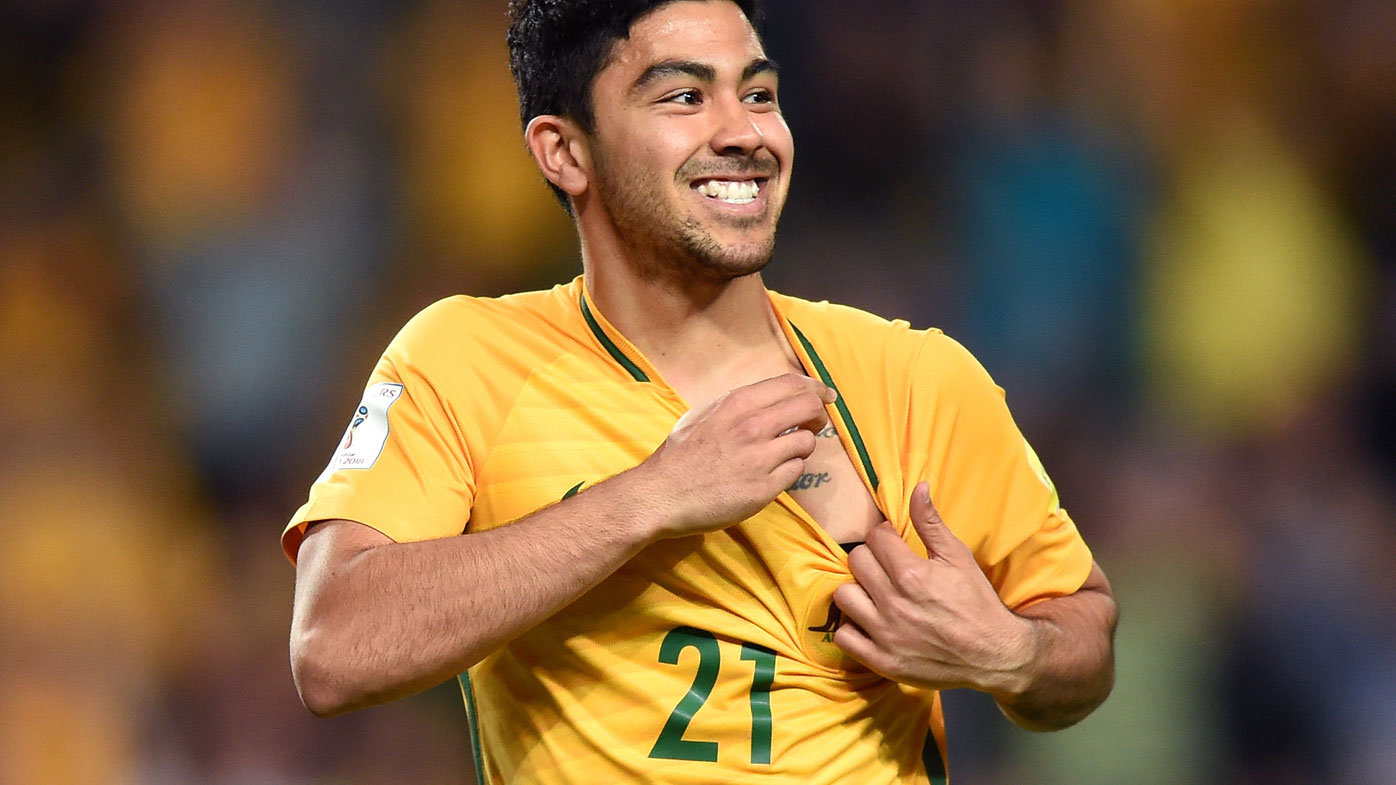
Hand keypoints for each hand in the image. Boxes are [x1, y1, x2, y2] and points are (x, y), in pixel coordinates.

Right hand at [638, 373, 835, 537]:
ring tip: (786, 453)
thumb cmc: (679, 455)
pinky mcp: (763, 489)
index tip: (827, 395)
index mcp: (737, 403)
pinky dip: (790, 470)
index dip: (816, 387)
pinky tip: (772, 474)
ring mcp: (759, 458)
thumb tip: (769, 399)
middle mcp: (752, 426)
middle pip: (809, 408)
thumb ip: (737, 405)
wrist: (660, 494)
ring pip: (807, 442)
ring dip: (802, 446)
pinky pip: (795, 472)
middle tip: (814, 425)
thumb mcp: (704, 414)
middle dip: (818, 416)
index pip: (792, 384)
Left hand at [832, 482, 1035, 694]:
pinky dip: (852, 628)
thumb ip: (931, 523)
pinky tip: (869, 622)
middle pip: (856, 562)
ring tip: (873, 593)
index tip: (894, 545)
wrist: (994, 655)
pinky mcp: (882, 661)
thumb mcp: (958, 558)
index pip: (875, 538)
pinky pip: (844, 637)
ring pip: (843, 596)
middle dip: (870, 559)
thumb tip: (918, 487)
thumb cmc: (977, 602)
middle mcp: (894, 603)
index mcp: (912, 574)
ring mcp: (885, 634)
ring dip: (856, 591)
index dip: (884, 536)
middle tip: (885, 567)